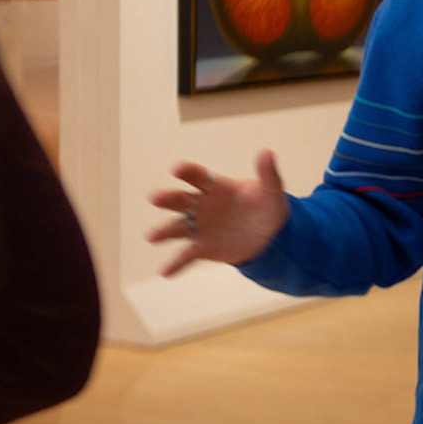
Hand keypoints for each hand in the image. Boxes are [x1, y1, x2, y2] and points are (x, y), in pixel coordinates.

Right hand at [147, 150, 290, 276]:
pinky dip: (175, 264)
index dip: (188, 172)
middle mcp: (202, 205)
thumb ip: (268, 174)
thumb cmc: (267, 206)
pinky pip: (186, 255)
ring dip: (164, 231)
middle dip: (167, 198)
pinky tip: (165, 272)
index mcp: (217, 187)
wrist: (269, 235)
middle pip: (181, 200)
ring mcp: (200, 227)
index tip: (177, 169)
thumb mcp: (272, 191)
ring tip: (151, 236)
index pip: (200, 177)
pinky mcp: (202, 247)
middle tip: (154, 197)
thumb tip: (267, 152)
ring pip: (178, 227)